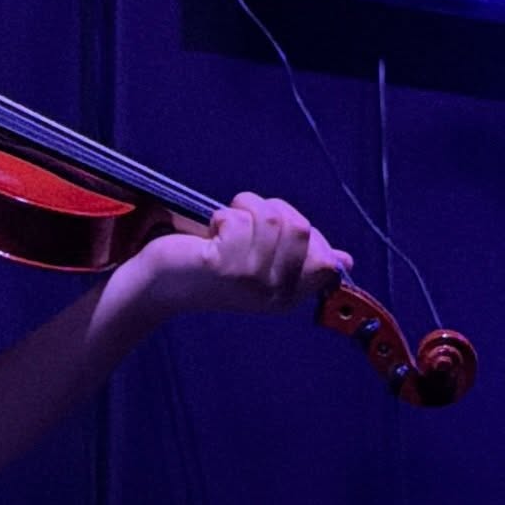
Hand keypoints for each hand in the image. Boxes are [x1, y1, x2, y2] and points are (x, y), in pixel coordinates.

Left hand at [135, 192, 352, 318]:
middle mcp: (273, 294)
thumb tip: (345, 260)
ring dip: (245, 208)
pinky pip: (240, 219)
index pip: (325, 259)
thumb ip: (300, 260)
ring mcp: (249, 281)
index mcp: (288, 296)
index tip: (272, 231)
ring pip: (271, 217)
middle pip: (299, 227)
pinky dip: (223, 216)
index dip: (302, 231)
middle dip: (270, 210)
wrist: (159, 285)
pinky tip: (209, 235)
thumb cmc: (211, 267)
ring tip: (224, 225)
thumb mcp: (262, 265)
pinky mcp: (222, 266)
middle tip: (243, 223)